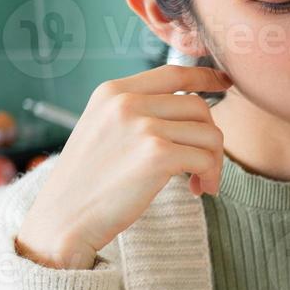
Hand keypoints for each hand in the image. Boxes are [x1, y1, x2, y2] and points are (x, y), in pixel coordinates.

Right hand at [16, 65, 231, 268]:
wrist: (63, 218)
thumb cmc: (88, 181)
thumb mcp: (103, 128)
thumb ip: (137, 112)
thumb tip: (190, 106)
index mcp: (113, 91)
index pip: (174, 72)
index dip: (206, 76)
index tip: (225, 83)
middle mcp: (128, 102)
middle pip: (199, 106)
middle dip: (210, 138)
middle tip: (203, 166)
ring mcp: (143, 126)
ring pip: (210, 133)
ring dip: (214, 161)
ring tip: (200, 181)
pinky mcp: (157, 154)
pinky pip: (206, 159)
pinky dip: (210, 176)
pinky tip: (197, 190)